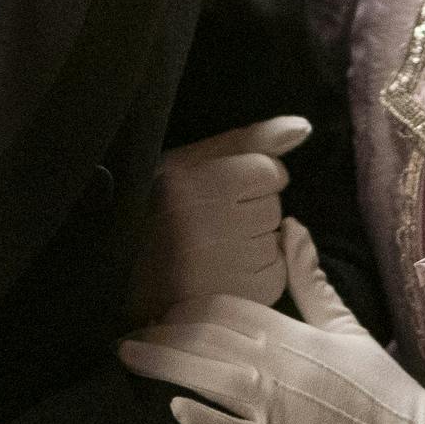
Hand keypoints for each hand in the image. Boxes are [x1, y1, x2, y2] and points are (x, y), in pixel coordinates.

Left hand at [123, 225, 424, 423]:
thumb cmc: (384, 391)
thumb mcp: (349, 327)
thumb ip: (312, 280)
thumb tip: (292, 226)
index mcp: (295, 332)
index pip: (225, 305)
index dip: (187, 306)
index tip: (160, 310)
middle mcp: (279, 362)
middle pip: (205, 335)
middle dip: (162, 331)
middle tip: (128, 331)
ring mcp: (275, 406)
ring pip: (205, 375)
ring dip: (163, 363)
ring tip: (128, 356)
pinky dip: (199, 419)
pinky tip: (172, 408)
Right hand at [132, 115, 314, 322]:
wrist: (121, 281)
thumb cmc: (156, 213)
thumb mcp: (189, 163)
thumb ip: (249, 141)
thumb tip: (303, 127)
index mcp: (198, 182)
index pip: (268, 171)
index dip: (248, 179)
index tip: (216, 193)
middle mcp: (214, 223)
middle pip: (273, 205)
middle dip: (250, 211)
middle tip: (208, 225)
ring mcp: (230, 264)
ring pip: (275, 238)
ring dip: (253, 242)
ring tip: (211, 250)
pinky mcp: (244, 296)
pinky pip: (276, 272)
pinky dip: (257, 273)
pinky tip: (221, 274)